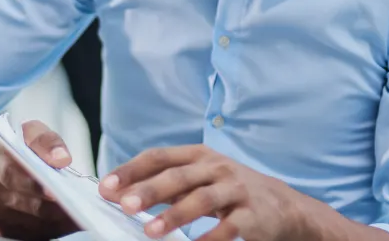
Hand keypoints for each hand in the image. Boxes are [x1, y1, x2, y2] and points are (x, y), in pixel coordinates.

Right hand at [0, 120, 80, 239]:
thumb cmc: (20, 150)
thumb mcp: (30, 133)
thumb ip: (46, 140)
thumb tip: (62, 159)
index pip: (13, 175)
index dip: (35, 185)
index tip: (56, 190)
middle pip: (30, 205)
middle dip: (58, 206)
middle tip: (83, 205)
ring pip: (36, 224)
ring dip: (62, 219)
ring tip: (85, 212)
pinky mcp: (7, 231)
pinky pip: (37, 234)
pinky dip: (58, 227)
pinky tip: (75, 219)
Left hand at [99, 145, 312, 240]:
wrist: (281, 205)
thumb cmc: (229, 190)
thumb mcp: (199, 178)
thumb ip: (164, 183)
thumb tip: (120, 193)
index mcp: (198, 156)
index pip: (159, 157)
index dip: (132, 170)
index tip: (107, 186)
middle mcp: (216, 168)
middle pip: (178, 177)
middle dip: (150, 191)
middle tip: (125, 205)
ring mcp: (235, 189)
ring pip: (202, 199)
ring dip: (175, 216)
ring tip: (151, 231)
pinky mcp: (251, 214)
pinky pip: (229, 226)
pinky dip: (210, 237)